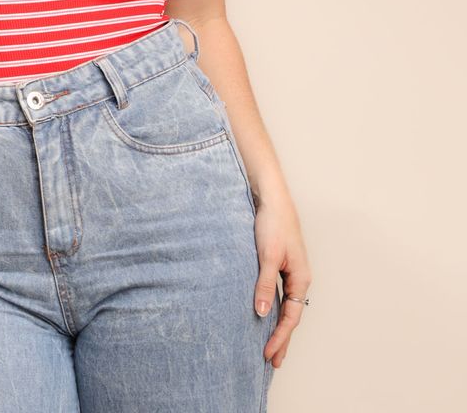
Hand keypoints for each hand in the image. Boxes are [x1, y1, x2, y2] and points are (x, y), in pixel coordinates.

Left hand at [252, 191, 311, 368]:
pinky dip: (273, 308)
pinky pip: (279, 294)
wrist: (272, 198)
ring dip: (277, 325)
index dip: (279, 337)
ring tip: (270, 346)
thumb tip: (261, 313)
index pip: (291, 317)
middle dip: (282, 339)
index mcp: (301, 279)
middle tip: (273, 363)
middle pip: (291, 316)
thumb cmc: (273, 223)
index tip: (268, 355)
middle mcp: (299, 279)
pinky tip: (265, 315)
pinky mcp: (281, 265)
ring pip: (285, 306)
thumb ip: (264, 284)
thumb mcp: (267, 256)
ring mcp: (291, 272)